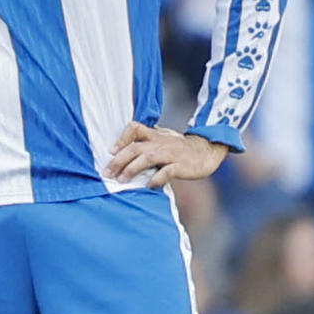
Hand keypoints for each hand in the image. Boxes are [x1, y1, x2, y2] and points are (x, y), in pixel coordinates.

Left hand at [105, 123, 228, 187]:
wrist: (205, 151)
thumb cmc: (179, 147)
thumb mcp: (162, 138)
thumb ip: (145, 142)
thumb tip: (121, 153)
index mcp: (154, 134)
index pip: (134, 128)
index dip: (121, 138)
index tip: (111, 151)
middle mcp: (159, 142)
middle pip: (134, 148)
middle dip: (119, 161)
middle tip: (108, 173)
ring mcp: (170, 154)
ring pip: (146, 158)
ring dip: (132, 169)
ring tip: (122, 180)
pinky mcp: (180, 166)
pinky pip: (166, 172)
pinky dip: (156, 179)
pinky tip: (148, 185)